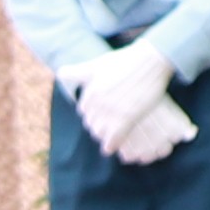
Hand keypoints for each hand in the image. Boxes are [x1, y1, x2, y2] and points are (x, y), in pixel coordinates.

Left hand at [65, 40, 179, 153]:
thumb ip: (77, 72)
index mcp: (91, 92)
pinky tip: (111, 148)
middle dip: (97, 124)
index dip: (92, 111)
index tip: (100, 112)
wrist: (150, 60)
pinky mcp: (127, 118)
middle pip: (91, 122)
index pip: (84, 109)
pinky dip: (111, 145)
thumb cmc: (124, 60)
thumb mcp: (97, 64)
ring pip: (100, 132)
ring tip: (108, 135)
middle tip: (106, 125)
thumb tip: (60, 73)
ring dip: (103, 135)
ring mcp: (112, 112)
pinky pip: (114, 139)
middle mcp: (98, 103)